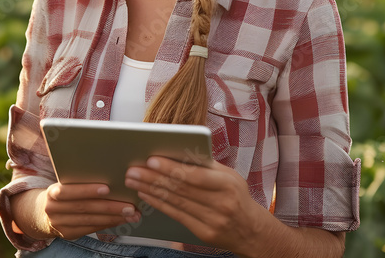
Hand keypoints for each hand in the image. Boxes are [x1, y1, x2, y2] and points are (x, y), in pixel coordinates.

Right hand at [35, 182, 141, 239]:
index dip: (87, 190)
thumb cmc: (63, 193)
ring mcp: (60, 224)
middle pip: (84, 208)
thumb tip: (110, 175)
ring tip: (131, 214)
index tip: (107, 188)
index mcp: (52, 192)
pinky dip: (108, 224)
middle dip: (109, 207)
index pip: (69, 191)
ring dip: (113, 217)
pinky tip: (120, 219)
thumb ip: (79, 181)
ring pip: (90, 220)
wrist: (42, 213)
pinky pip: (91, 229)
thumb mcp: (65, 184)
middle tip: (130, 206)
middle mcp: (53, 209)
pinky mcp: (68, 234)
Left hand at [124, 157, 263, 251]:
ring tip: (133, 180)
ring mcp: (213, 220)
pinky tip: (146, 194)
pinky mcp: (204, 233)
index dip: (172, 168)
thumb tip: (178, 152)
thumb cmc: (237, 196)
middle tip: (133, 169)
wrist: (252, 230)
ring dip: (151, 190)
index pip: (195, 175)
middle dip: (153, 178)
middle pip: (181, 189)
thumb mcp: (230, 177)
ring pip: (176, 202)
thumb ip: (206, 166)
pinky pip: (177, 215)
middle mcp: (221, 203)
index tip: (151, 159)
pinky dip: (159, 203)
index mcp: (228, 184)